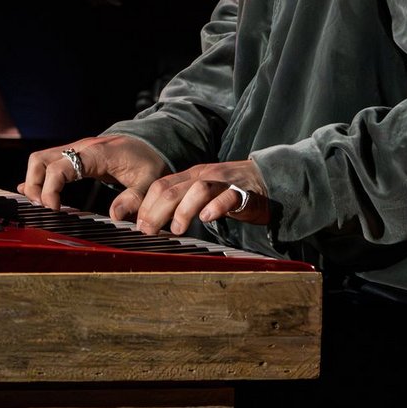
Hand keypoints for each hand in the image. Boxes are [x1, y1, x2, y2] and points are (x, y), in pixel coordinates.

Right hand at [20, 135, 170, 213]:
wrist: (151, 142)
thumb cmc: (148, 159)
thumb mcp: (149, 180)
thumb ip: (134, 198)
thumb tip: (114, 216)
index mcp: (94, 153)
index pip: (59, 168)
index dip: (50, 190)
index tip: (54, 209)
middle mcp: (79, 148)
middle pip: (39, 160)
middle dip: (35, 185)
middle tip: (44, 208)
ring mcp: (74, 150)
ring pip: (39, 160)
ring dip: (35, 181)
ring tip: (42, 204)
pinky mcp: (74, 156)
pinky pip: (48, 162)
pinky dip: (40, 178)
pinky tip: (37, 194)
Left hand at [132, 159, 270, 235]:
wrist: (268, 181)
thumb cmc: (231, 191)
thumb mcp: (202, 192)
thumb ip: (183, 203)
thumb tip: (155, 222)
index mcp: (192, 176)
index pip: (161, 185)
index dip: (146, 205)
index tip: (139, 225)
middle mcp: (205, 176)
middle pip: (173, 189)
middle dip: (156, 211)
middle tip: (149, 231)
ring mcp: (224, 183)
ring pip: (199, 189)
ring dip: (183, 210)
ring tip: (177, 229)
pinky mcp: (244, 193)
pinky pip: (229, 197)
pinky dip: (216, 207)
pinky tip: (207, 219)